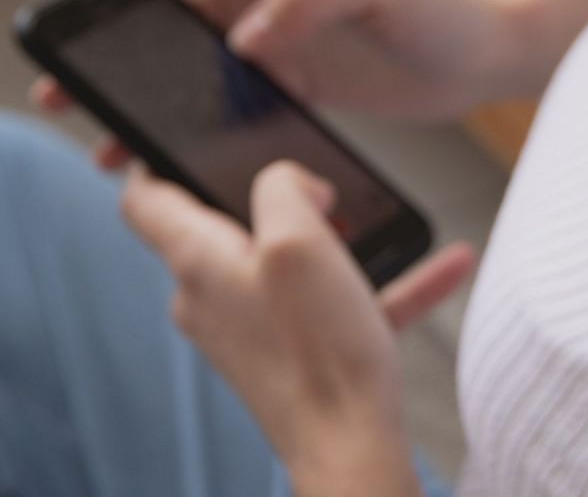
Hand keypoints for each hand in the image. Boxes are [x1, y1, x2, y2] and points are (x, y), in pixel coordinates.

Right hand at [34, 0, 587, 120]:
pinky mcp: (298, 79)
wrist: (493, 50)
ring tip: (94, 133)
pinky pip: (227, 98)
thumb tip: (242, 36)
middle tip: (56, 80)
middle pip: (163, 4)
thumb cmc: (445, 4)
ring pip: (187, 59)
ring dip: (139, 90)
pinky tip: (165, 155)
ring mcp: (278, 33)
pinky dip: (190, 121)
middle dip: (105, 37)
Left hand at [119, 158, 475, 496]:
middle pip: (222, 226)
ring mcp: (247, 330)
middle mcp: (210, 297)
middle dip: (275, 199)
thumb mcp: (298, 240)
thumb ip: (281, 186)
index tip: (190, 137)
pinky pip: (333, 306)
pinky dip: (379, 284)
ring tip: (386, 225)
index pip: (144, 199)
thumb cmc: (319, 353)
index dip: (157, 158)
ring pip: (289, 265)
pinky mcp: (287, 356)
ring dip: (341, 242)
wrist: (352, 451)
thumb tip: (291, 182)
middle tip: (320, 184)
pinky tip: (443, 265)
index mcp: (197, 261)